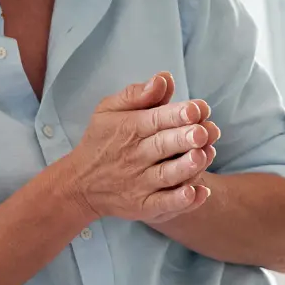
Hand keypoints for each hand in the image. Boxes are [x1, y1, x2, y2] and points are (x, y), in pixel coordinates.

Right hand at [62, 73, 220, 224]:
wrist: (80, 184)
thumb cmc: (102, 140)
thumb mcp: (109, 110)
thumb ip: (137, 94)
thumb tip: (164, 79)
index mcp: (130, 128)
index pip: (156, 119)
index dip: (177, 114)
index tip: (197, 108)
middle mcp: (135, 156)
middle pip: (164, 146)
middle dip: (185, 138)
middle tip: (204, 132)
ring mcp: (139, 183)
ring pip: (167, 175)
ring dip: (186, 167)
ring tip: (203, 156)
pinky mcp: (142, 206)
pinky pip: (163, 205)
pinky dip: (181, 201)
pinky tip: (198, 192)